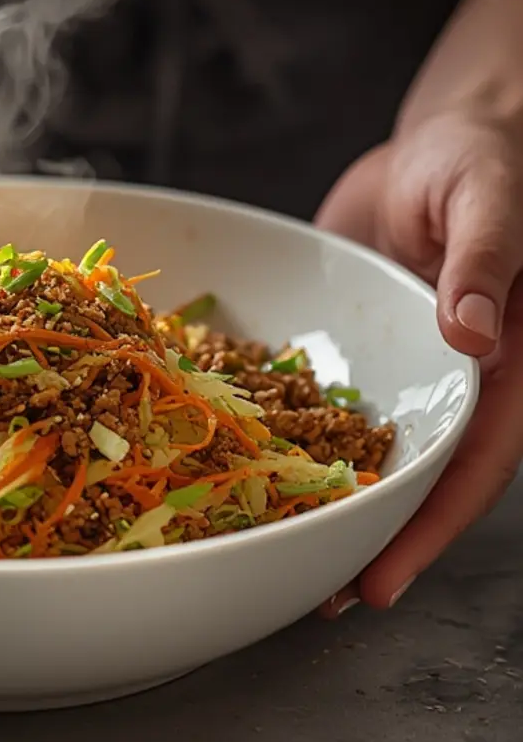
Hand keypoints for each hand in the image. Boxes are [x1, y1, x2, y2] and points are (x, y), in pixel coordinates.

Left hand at [315, 110, 522, 610]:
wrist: (436, 141)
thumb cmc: (484, 163)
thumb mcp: (490, 201)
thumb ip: (485, 263)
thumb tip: (473, 336)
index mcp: (503, 369)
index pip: (469, 465)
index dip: (428, 527)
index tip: (382, 581)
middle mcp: (442, 383)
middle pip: (410, 478)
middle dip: (369, 541)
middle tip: (316, 599)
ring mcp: (390, 371)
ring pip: (358, 449)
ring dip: (325, 503)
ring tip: (274, 556)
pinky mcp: (345, 349)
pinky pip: (314, 398)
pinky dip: (287, 435)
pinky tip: (245, 467)